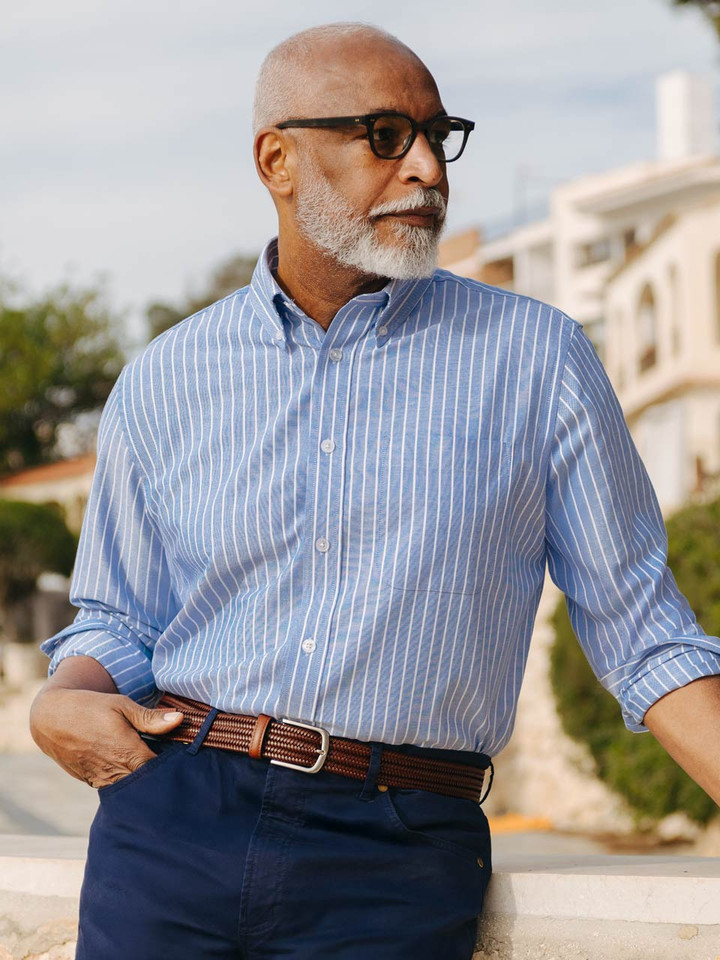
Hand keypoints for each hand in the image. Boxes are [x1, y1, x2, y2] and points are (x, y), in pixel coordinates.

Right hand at [29, 686, 183, 788]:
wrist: (51, 718)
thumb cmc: (91, 707)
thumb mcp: (122, 705)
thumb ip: (150, 718)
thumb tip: (180, 719)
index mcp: (128, 753)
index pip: (160, 771)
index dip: (172, 766)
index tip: (181, 757)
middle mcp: (115, 772)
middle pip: (147, 784)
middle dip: (158, 776)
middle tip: (168, 762)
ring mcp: (101, 781)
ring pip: (130, 788)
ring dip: (141, 779)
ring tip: (149, 763)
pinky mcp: (91, 782)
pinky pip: (115, 787)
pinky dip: (125, 780)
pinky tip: (130, 766)